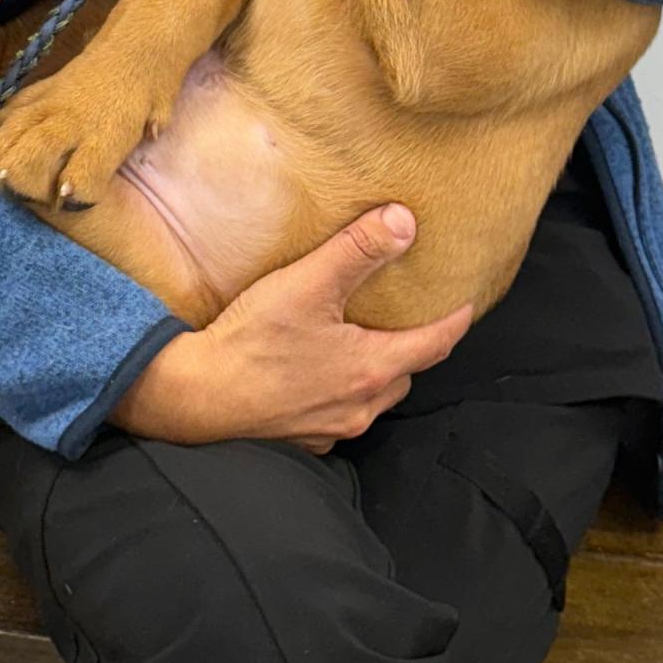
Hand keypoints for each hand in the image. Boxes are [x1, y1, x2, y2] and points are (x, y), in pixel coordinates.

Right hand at [109, 205, 472, 452]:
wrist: (195, 397)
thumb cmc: (252, 341)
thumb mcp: (309, 283)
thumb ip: (359, 250)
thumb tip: (405, 222)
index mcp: (372, 368)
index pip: (434, 344)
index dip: (454, 322)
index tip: (466, 305)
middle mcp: (360, 407)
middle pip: (406, 373)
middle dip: (413, 347)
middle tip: (409, 318)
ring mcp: (332, 429)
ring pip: (373, 398)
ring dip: (376, 372)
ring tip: (364, 342)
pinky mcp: (303, 440)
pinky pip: (339, 415)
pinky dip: (341, 392)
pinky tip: (319, 372)